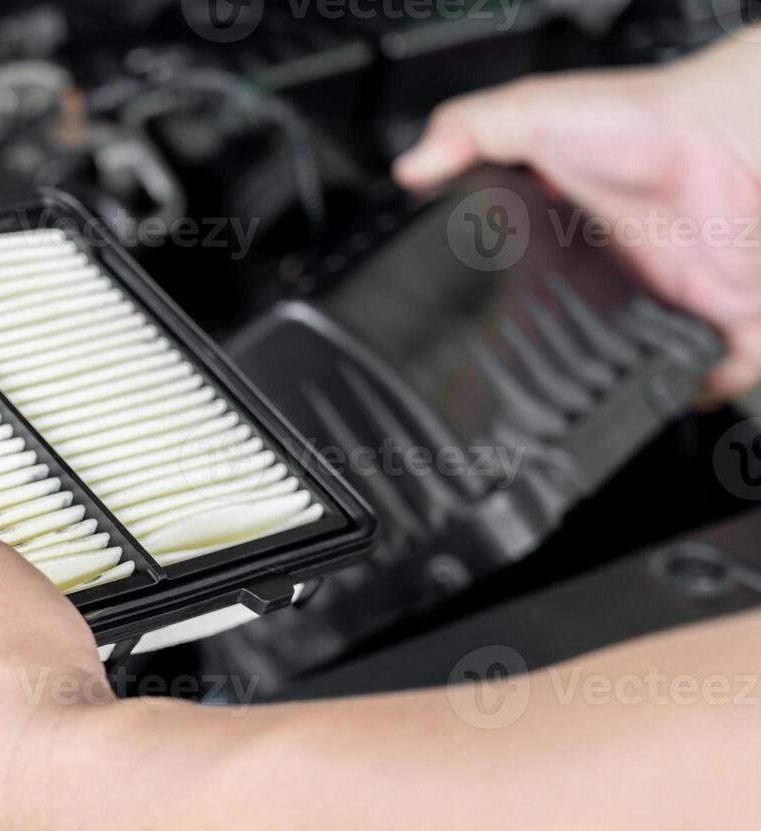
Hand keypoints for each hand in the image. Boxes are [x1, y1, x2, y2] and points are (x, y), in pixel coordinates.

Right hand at [394, 31, 760, 398]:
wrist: (731, 138)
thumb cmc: (651, 119)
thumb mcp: (532, 112)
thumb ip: (466, 130)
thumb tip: (410, 167)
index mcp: (571, 236)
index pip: (525, 280)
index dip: (496, 310)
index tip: (464, 335)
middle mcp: (619, 272)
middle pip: (574, 334)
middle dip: (548, 365)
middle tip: (514, 386)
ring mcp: (668, 300)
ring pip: (629, 365)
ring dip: (607, 388)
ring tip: (570, 408)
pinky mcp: (718, 321)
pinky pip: (704, 378)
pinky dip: (685, 393)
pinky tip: (651, 396)